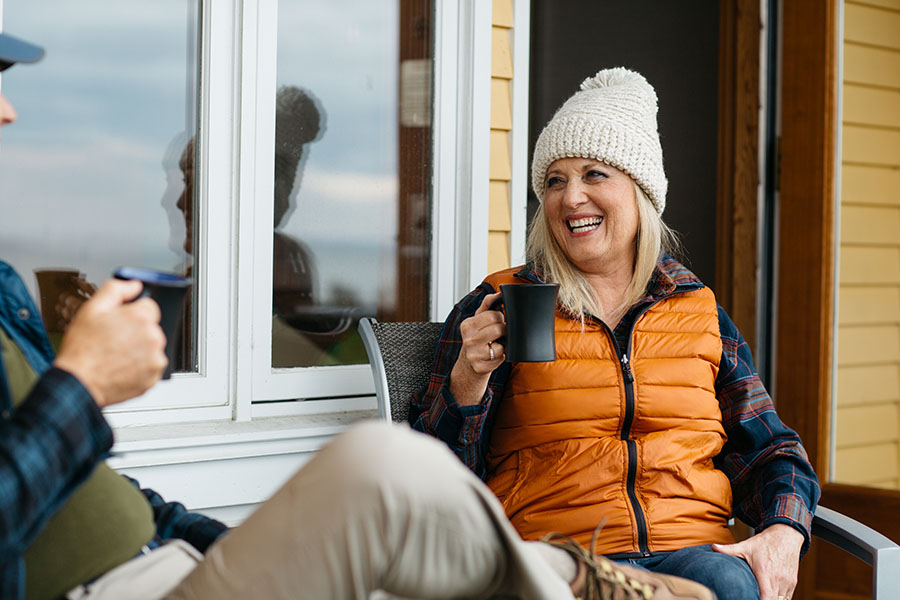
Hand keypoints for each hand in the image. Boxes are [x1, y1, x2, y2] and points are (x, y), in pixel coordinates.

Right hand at [53, 279, 167, 406]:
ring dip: (139, 350)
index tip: (120, 322)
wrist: (78, 383)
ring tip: (116, 356)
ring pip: (152, 347)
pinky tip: (122, 368)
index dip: (131, 313)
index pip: (149, 307)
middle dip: (135, 331)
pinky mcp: (154, 377)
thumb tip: (134, 284)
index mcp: (141, 318)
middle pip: (151, 328)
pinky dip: (140, 367)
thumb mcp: (92, 309)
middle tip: (113, 341)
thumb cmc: (82, 349)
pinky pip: (151, 367)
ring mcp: (155, 358)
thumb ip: (115, 290)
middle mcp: (153, 337)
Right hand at [449, 292, 505, 405]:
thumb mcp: (478, 320)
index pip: (492, 315)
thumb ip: (487, 304)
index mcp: (467, 325)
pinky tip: (494, 355)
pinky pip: (501, 358)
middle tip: (498, 334)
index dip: (500, 318)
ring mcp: (473, 355)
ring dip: (502, 344)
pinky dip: (501, 356)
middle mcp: (468, 340)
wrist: (468, 363)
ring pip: (501, 345)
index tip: (497, 322)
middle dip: (503, 331)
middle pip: (498, 329)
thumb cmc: (476, 338)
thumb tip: (498, 293)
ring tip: (495, 344)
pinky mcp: (480, 367)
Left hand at [712, 523, 803, 599]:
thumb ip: (729, 550)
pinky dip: (780, 598)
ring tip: (760, 596)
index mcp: (765, 572)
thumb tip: (713, 547)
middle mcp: (778, 579)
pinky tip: (771, 596)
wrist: (785, 535)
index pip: (767, 596)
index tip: (751, 597)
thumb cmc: (765, 543)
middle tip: (752, 596)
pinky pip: (788, 596)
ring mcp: (787, 582)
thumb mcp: (745, 546)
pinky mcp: (793, 582)